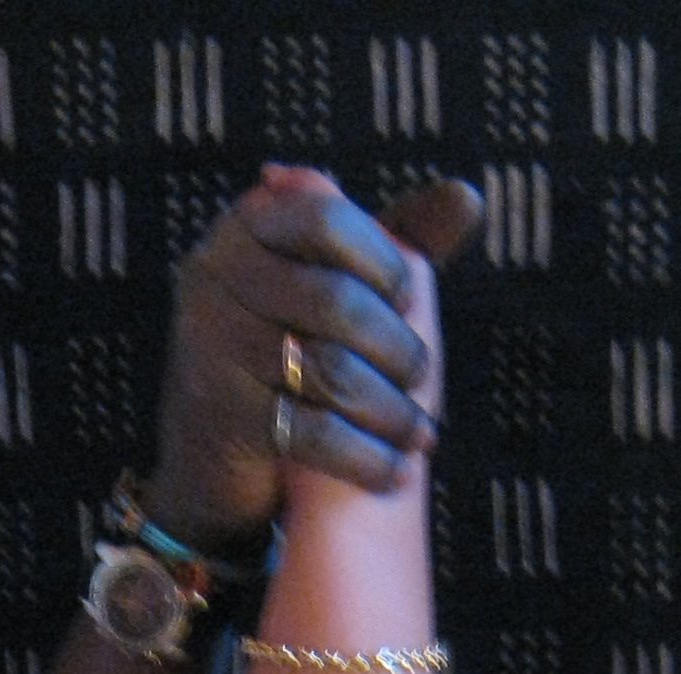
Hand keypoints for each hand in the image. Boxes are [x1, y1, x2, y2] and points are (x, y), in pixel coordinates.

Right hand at [146, 165, 479, 549]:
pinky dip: (367, 458)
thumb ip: (399, 241)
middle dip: (397, 347)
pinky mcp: (221, 416)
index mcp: (248, 227)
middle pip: (336, 300)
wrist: (211, 459)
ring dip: (392, 410)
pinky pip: (314, 432)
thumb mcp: (335, 285)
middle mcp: (216, 275)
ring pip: (330, 370)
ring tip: (419, 434)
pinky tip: (394, 470)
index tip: (406, 301)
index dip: (383, 263)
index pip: (327, 220)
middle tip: (421, 380)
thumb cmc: (288, 355)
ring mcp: (212, 346)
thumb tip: (468, 196)